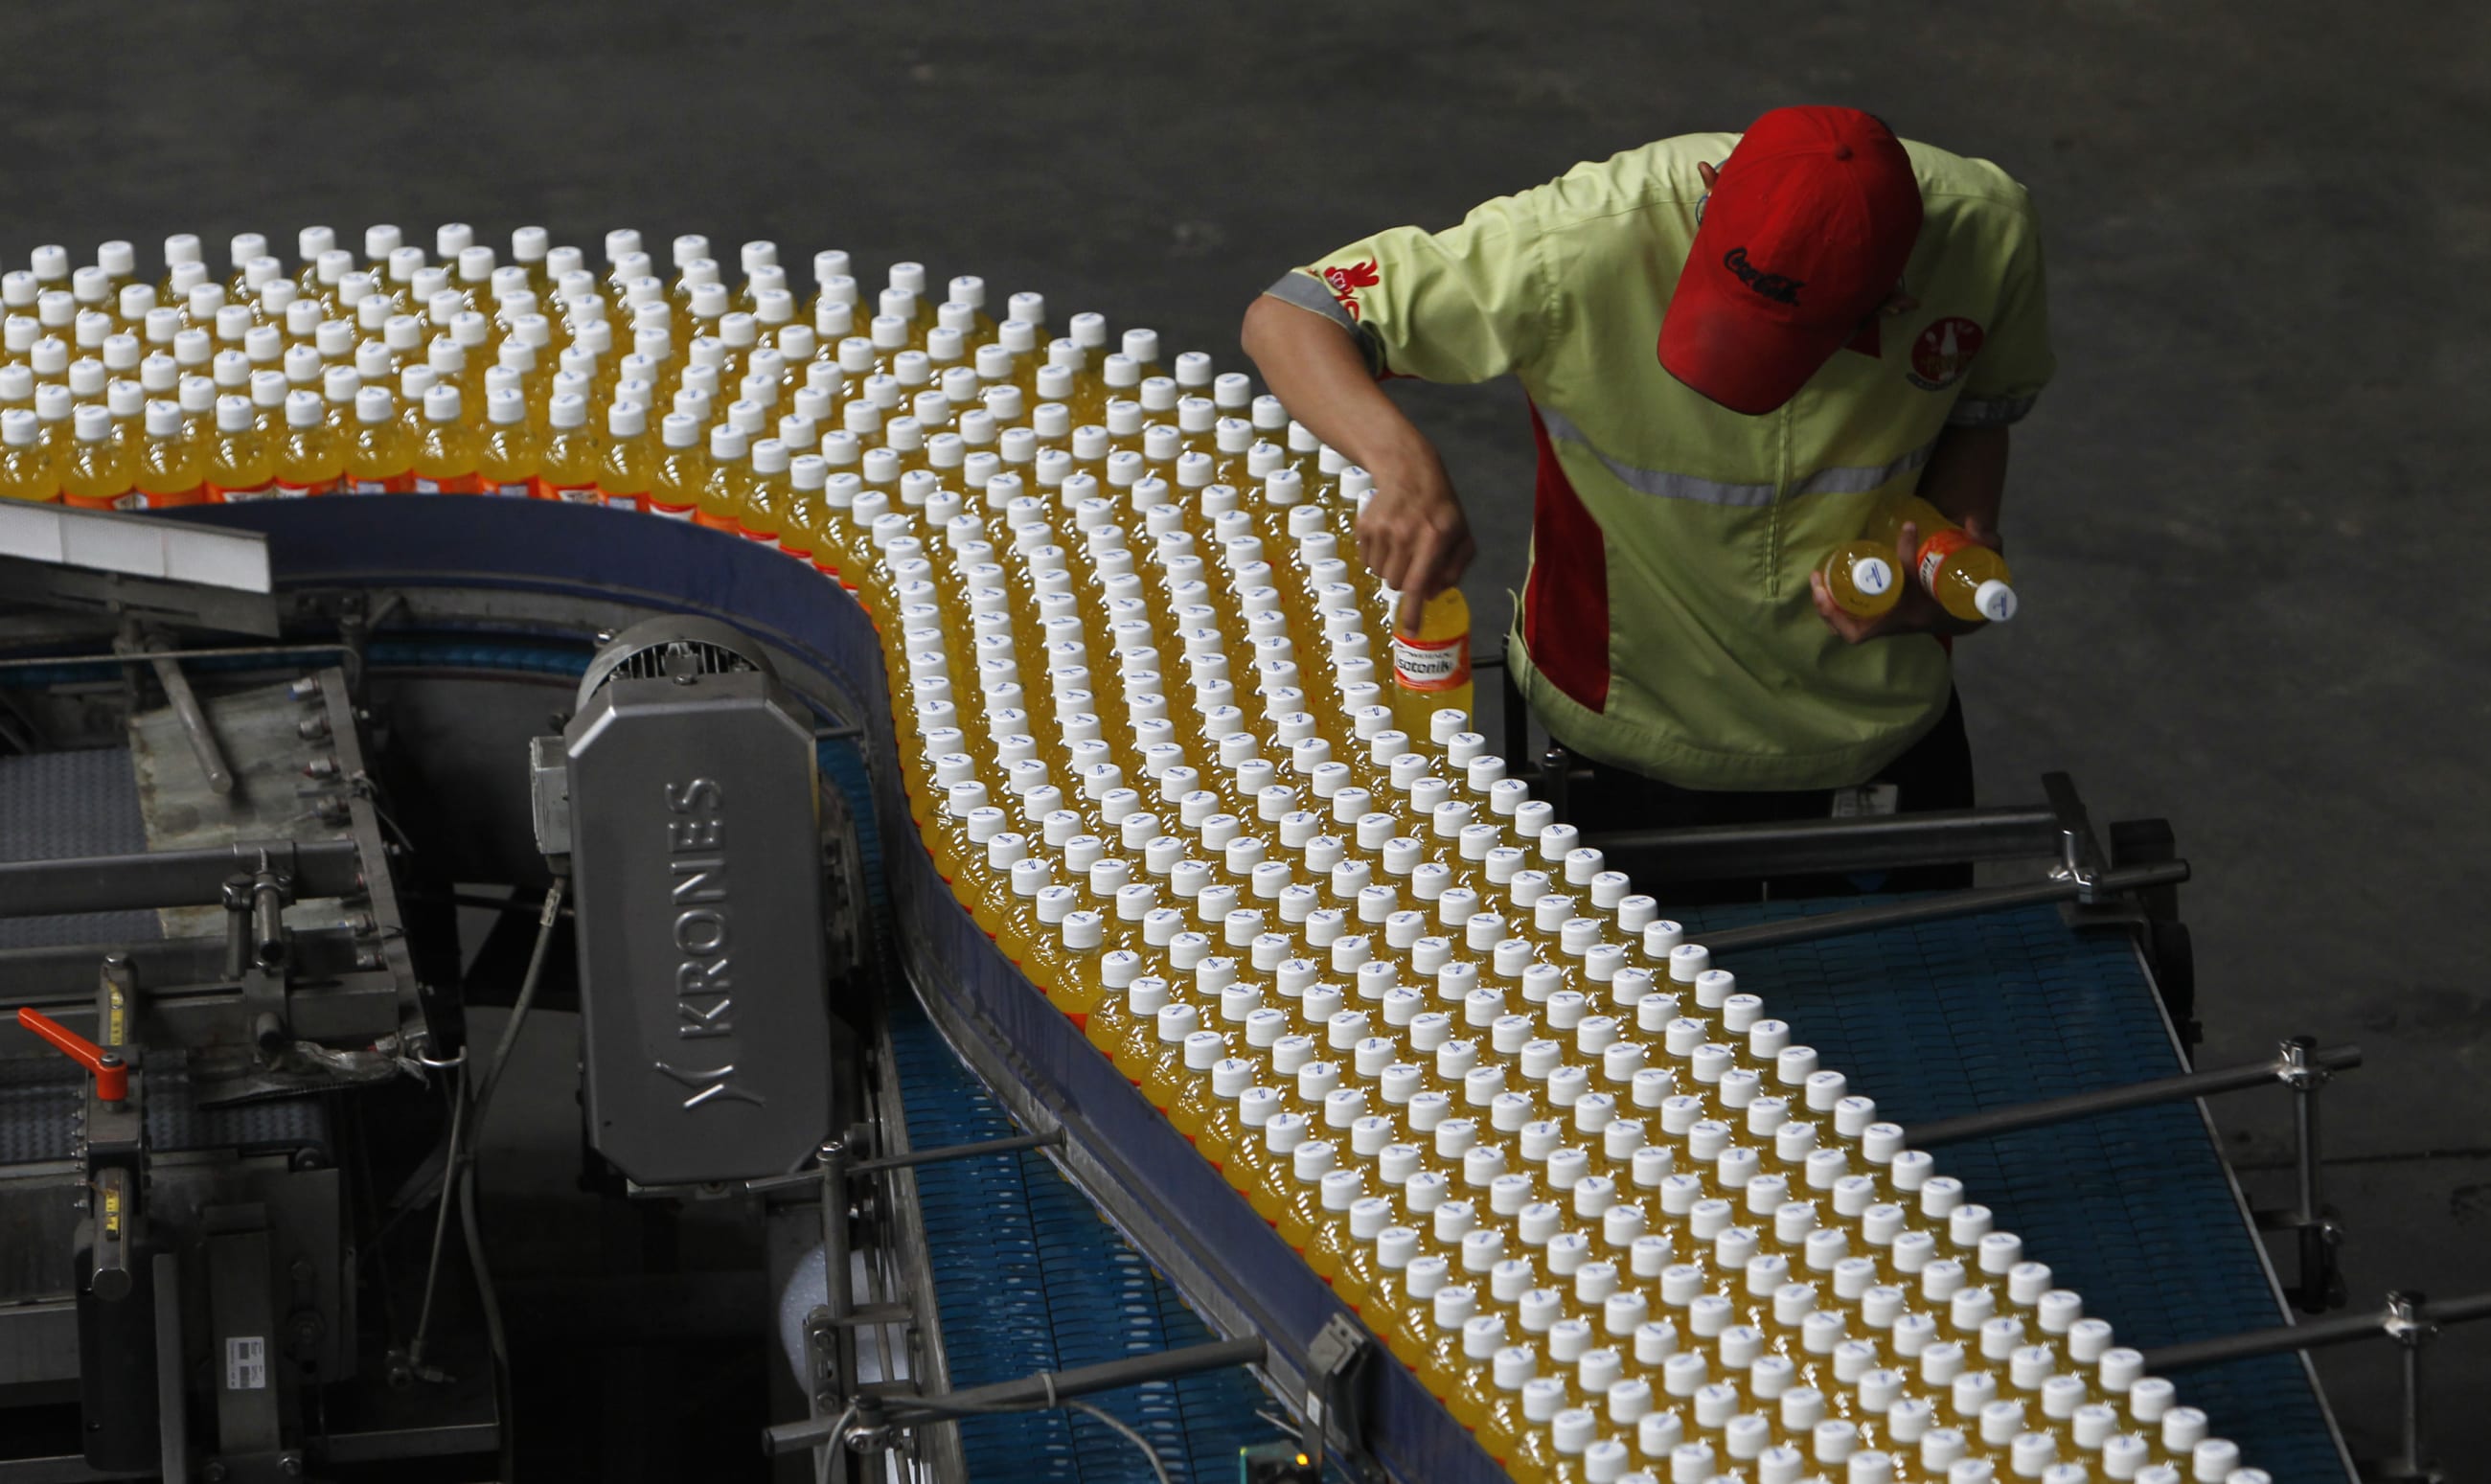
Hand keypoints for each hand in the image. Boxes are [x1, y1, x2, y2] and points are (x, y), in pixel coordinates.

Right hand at [1355, 463, 1476, 635]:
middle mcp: (1405, 535)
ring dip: (1390, 569)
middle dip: (1405, 581)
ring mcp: (1381, 530)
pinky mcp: (1364, 527)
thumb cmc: (1440, 508)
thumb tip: (1432, 595)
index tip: (1411, 631)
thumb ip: (1454, 570)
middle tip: (1414, 563)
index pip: (1419, 584)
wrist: (1409, 471)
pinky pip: (1366, 561)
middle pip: (1397, 584)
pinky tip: (1388, 538)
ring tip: (1401, 547)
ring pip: (1380, 575)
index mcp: (1434, 538)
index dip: (1414, 611)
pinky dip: (1377, 558)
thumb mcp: (1461, 536)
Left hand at [1810, 513, 2002, 642]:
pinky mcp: (1891, 619)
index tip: (1829, 588)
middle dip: (1828, 610)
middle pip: (1852, 633)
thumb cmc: (1974, 594)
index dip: (1842, 617)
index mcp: (1912, 618)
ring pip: (1851, 629)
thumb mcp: (1985, 568)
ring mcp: (1893, 625)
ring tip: (1818, 580)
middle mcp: (1898, 626)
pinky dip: (1842, 609)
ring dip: (1830, 610)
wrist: (1976, 615)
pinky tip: (1834, 586)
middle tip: (1817, 579)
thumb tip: (1971, 521)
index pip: (1871, 629)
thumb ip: (1986, 542)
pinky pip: (1858, 622)